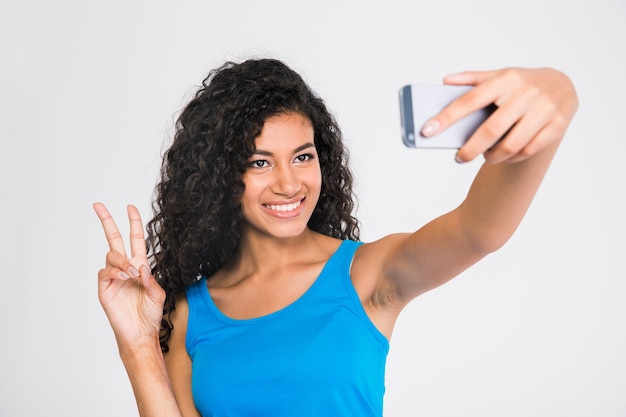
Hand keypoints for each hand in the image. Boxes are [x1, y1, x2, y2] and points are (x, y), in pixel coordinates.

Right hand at [93, 203, 164, 349]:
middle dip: (107, 221)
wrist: (141, 333)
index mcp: (139, 266)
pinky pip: (104, 271)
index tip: (130, 207)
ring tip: (131, 274)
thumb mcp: (158, 293)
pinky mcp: (104, 288)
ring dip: (122, 261)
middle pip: (114, 239)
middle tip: (98, 205)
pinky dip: (114, 271)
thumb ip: (150, 278)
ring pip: (112, 255)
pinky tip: (123, 277)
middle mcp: (125, 268)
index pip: (135, 239)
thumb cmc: (150, 314)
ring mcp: (113, 277)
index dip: (133, 223)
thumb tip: (139, 266)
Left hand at [422, 67, 577, 162]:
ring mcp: (544, 109)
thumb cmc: (522, 83)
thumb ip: (472, 79)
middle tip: (459, 158)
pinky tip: (503, 155)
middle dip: (470, 149)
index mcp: (506, 79)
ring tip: (483, 156)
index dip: (446, 117)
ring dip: (492, 156)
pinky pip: (528, 150)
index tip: (427, 131)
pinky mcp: (557, 125)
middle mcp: (526, 93)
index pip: (470, 100)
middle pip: (490, 130)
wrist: (563, 85)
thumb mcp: (499, 75)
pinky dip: (512, 157)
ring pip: (510, 145)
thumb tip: (444, 81)